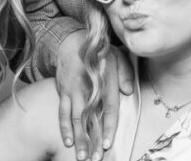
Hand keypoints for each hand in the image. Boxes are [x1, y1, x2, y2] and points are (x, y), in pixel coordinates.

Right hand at [54, 30, 132, 160]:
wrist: (71, 42)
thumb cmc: (99, 53)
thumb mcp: (117, 56)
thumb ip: (125, 73)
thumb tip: (128, 91)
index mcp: (104, 81)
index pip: (108, 107)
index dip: (108, 127)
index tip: (107, 144)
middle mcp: (88, 88)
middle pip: (91, 119)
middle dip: (92, 141)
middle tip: (95, 159)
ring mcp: (74, 91)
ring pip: (75, 119)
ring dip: (79, 139)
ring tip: (81, 156)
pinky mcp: (63, 92)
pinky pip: (62, 113)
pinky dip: (64, 128)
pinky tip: (68, 141)